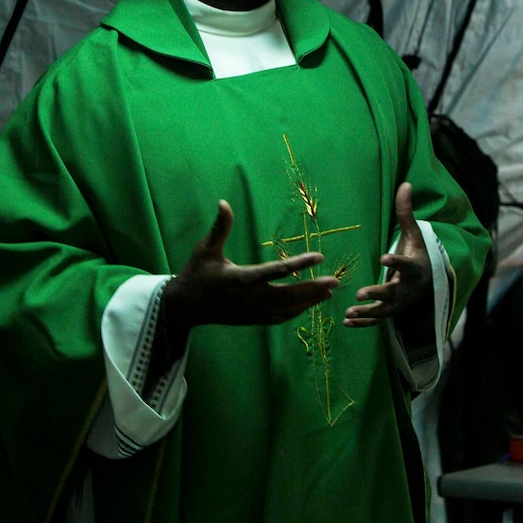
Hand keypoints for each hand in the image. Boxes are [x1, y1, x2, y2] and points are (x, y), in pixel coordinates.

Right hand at [165, 200, 338, 331]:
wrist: (186, 307)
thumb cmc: (196, 273)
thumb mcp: (205, 249)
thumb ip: (219, 227)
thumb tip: (223, 202)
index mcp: (240, 278)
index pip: (276, 270)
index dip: (300, 264)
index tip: (320, 256)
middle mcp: (251, 298)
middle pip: (289, 295)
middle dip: (314, 288)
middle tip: (335, 281)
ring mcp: (254, 312)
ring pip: (288, 309)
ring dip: (310, 301)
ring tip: (330, 291)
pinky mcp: (254, 319)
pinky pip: (281, 317)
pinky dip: (298, 311)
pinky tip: (311, 303)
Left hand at [344, 182, 431, 327]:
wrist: (429, 280)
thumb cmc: (416, 253)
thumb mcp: (413, 233)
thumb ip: (406, 211)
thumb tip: (406, 183)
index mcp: (414, 267)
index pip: (406, 264)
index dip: (396, 262)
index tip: (385, 257)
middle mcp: (408, 288)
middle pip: (394, 293)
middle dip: (378, 294)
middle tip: (361, 293)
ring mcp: (400, 303)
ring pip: (384, 311)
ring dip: (367, 313)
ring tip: (349, 312)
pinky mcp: (392, 311)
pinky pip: (377, 320)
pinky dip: (363, 323)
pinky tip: (346, 321)